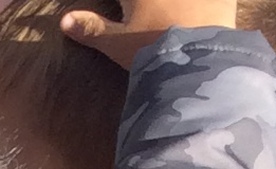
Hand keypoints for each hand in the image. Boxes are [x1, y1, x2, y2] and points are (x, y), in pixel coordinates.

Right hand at [61, 0, 236, 66]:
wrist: (198, 56)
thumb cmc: (152, 49)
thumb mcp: (117, 43)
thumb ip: (91, 29)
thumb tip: (62, 20)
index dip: (118, 2)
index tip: (120, 6)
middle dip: (139, 4)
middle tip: (141, 12)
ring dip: (171, 5)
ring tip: (167, 13)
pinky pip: (212, 0)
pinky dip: (206, 4)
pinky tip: (198, 9)